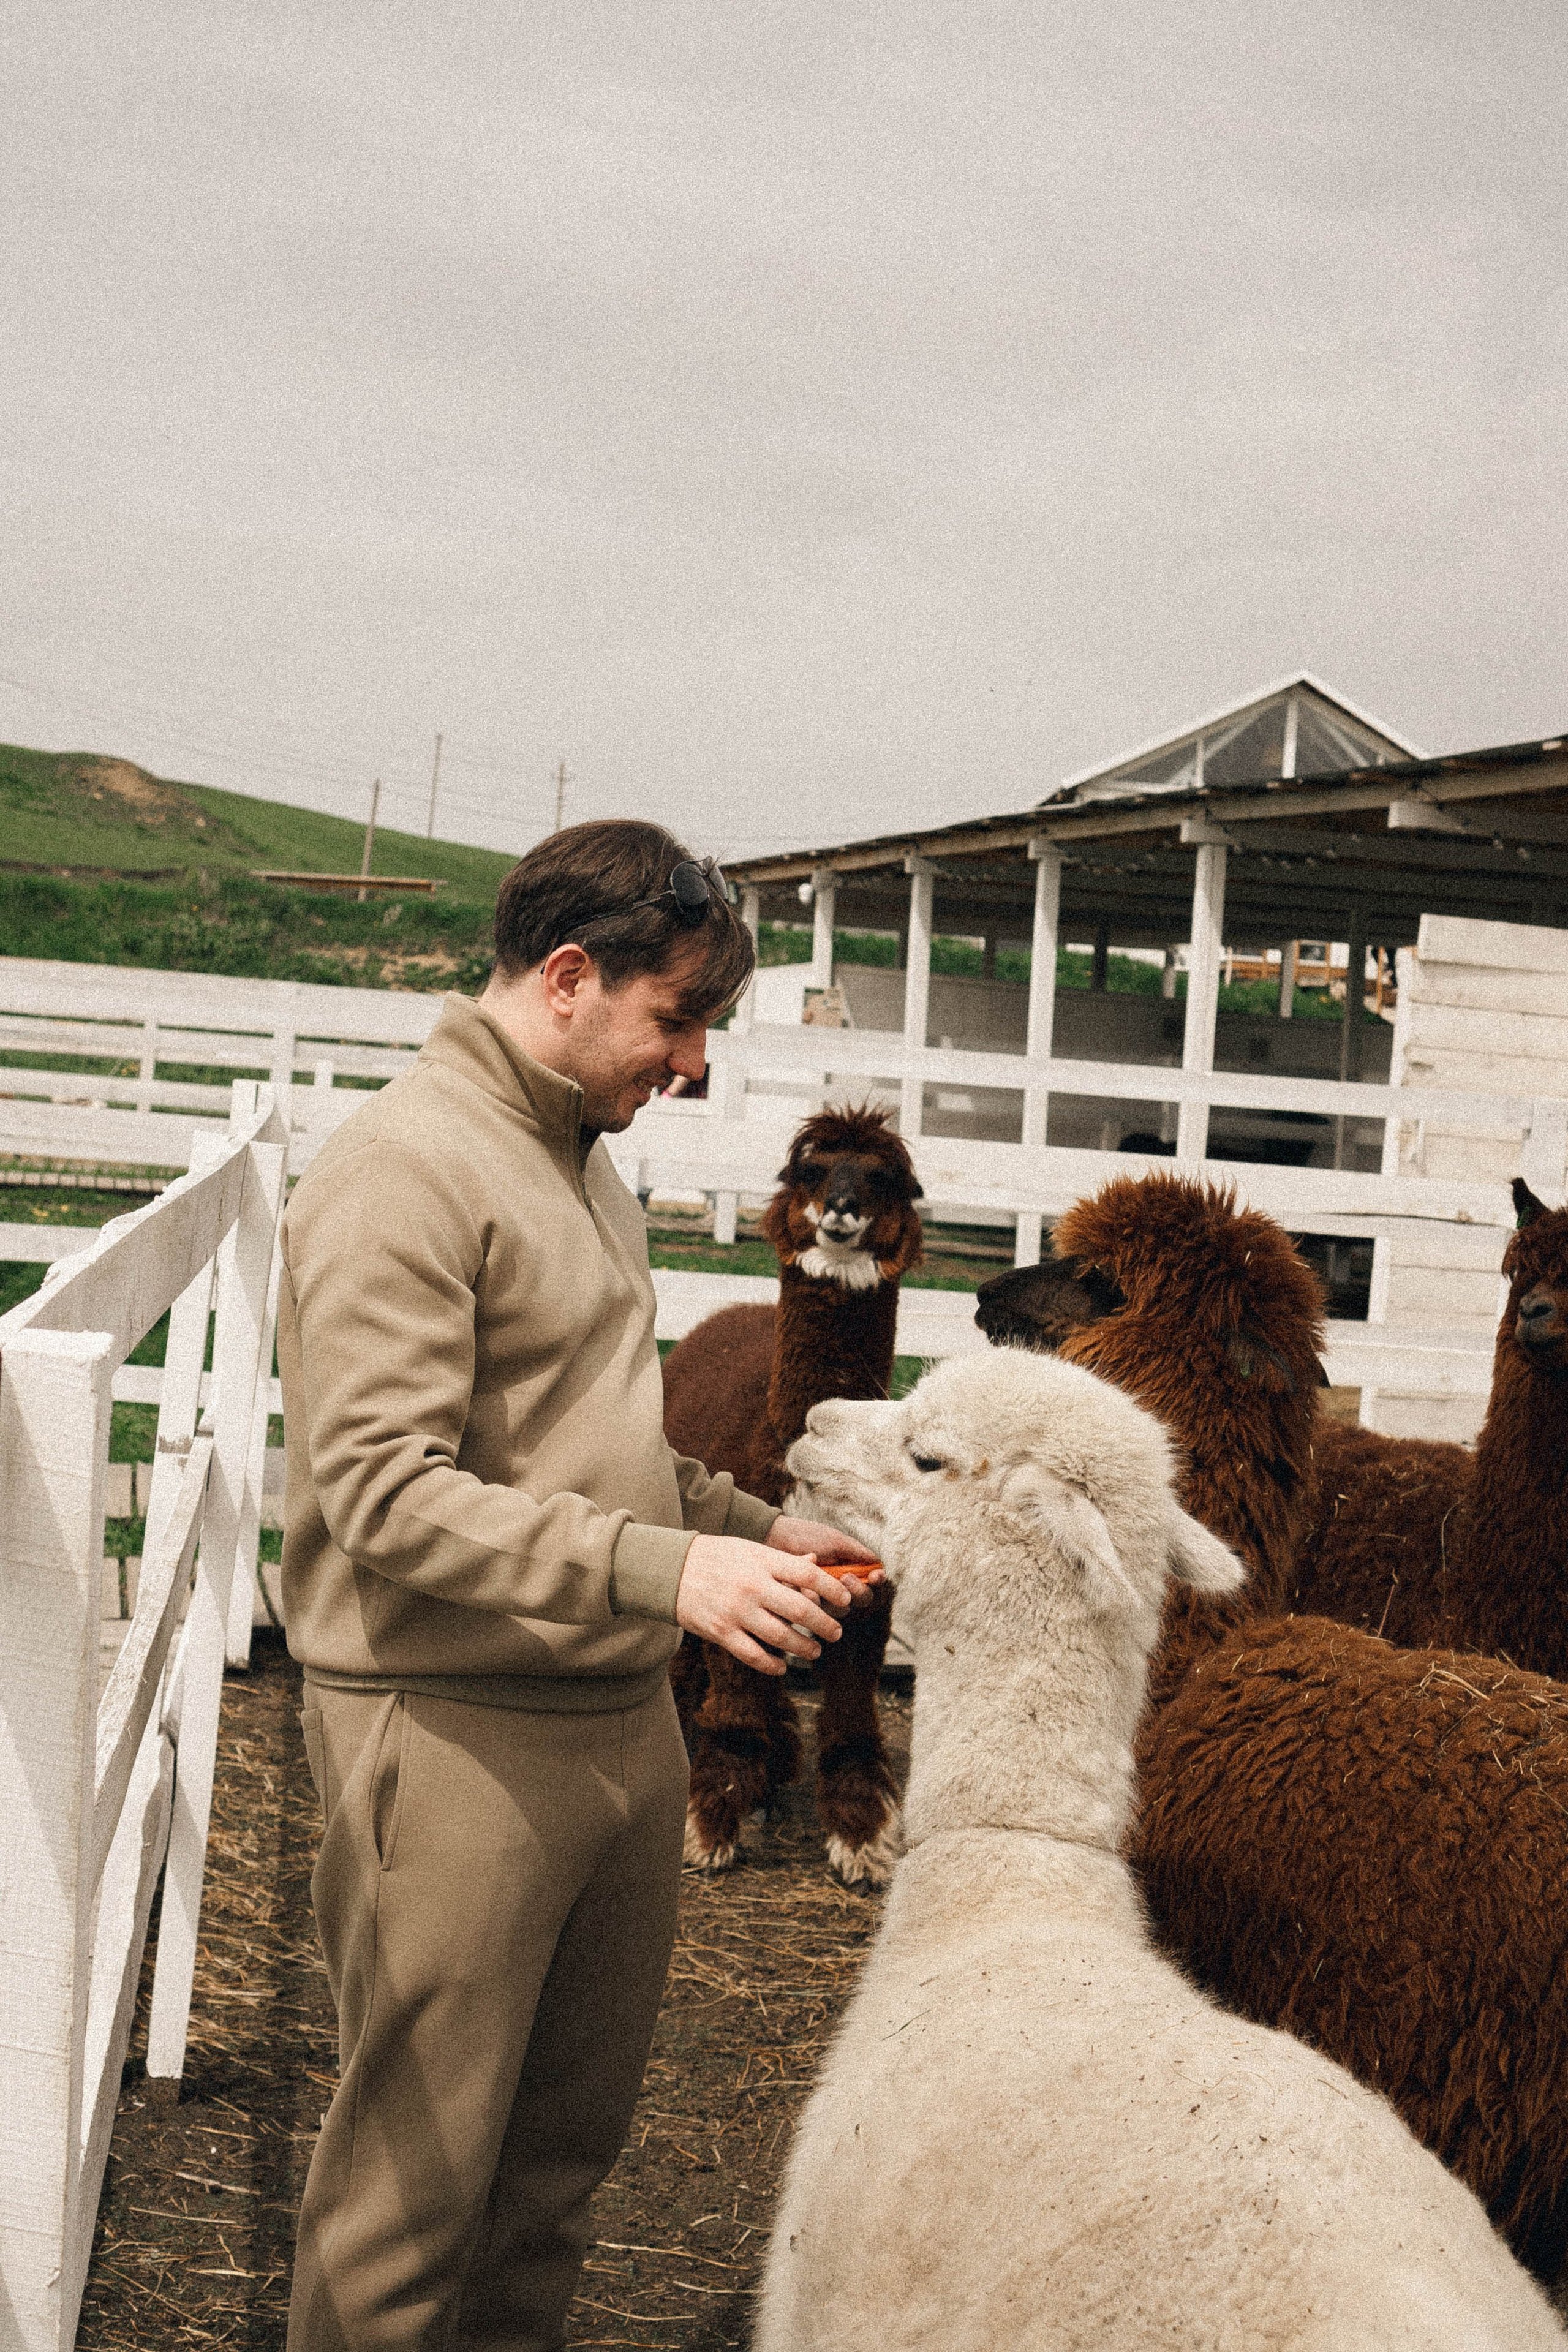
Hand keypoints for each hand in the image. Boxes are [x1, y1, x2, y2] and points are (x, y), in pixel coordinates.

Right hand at [676, 1533, 852, 1674]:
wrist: (671, 1570)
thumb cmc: (717, 1557)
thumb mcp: (750, 1550)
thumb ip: (782, 1562)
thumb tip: (815, 1564)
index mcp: (762, 1561)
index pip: (807, 1574)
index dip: (832, 1588)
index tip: (846, 1599)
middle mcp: (752, 1586)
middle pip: (801, 1609)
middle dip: (825, 1625)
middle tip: (836, 1633)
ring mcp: (737, 1611)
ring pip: (781, 1637)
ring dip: (804, 1647)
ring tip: (814, 1651)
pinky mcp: (722, 1633)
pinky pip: (754, 1655)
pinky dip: (772, 1664)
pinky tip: (782, 1666)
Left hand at [768, 1514, 883, 1606]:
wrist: (774, 1538)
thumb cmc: (806, 1536)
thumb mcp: (834, 1541)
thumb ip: (857, 1552)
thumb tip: (878, 1564)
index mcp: (853, 1570)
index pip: (874, 1584)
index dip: (878, 1583)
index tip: (874, 1576)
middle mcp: (842, 1588)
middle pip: (863, 1602)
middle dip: (858, 1591)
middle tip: (845, 1577)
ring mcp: (825, 1599)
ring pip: (842, 1611)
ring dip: (834, 1596)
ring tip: (820, 1578)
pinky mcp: (808, 1607)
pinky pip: (817, 1613)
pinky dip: (812, 1599)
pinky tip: (802, 1586)